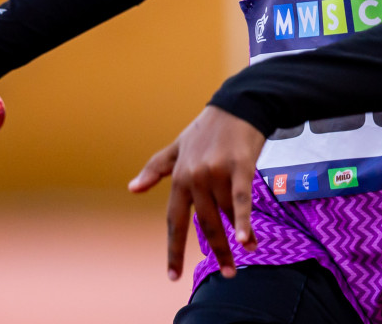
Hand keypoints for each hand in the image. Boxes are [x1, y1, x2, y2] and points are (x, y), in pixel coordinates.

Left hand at [128, 105, 265, 280]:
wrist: (238, 105)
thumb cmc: (207, 130)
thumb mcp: (177, 148)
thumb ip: (155, 169)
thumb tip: (131, 189)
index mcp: (179, 177)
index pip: (175, 221)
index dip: (174, 250)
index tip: (173, 276)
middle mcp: (195, 177)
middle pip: (206, 224)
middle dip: (218, 251)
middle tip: (228, 274)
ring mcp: (216, 172)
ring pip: (228, 213)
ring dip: (241, 234)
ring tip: (251, 248)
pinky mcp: (239, 167)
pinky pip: (242, 200)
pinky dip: (244, 221)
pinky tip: (248, 239)